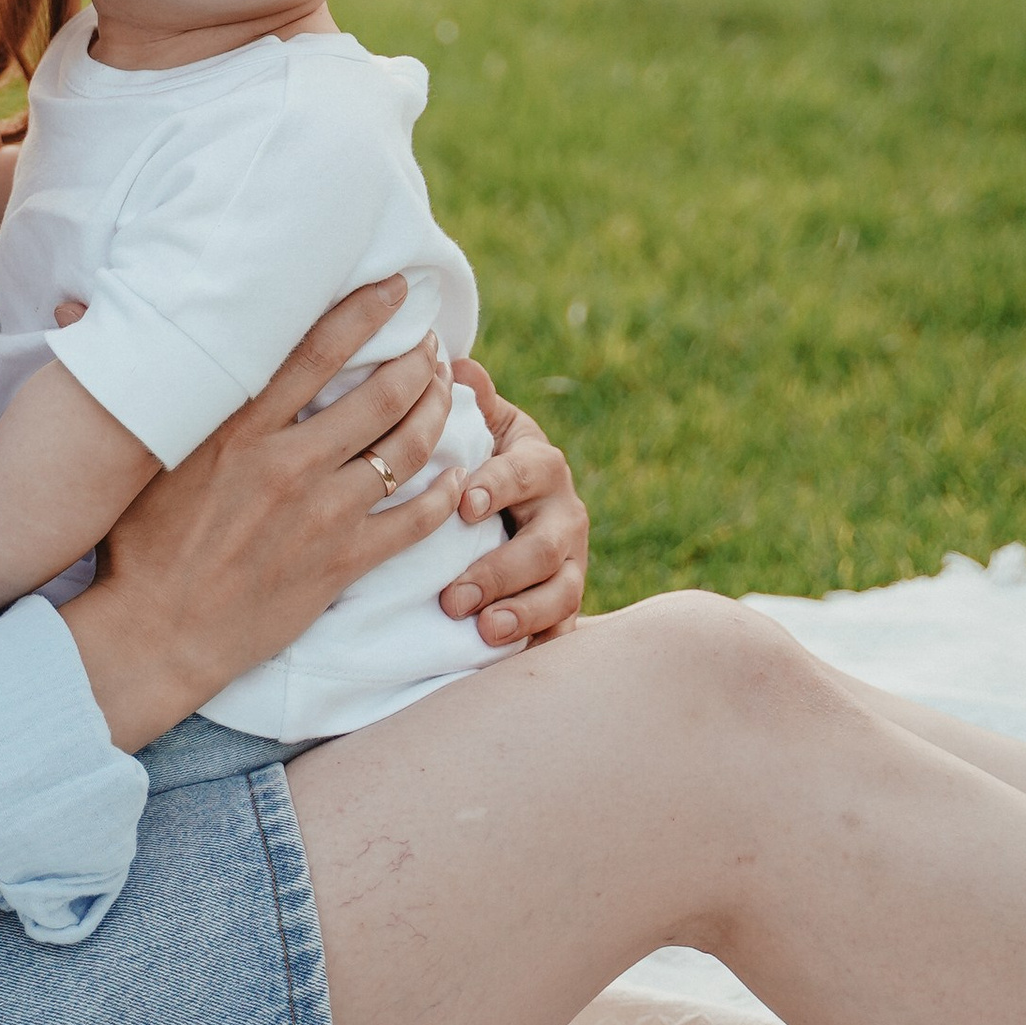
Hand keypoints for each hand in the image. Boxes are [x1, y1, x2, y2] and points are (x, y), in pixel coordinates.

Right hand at [62, 283, 456, 753]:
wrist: (155, 636)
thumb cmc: (134, 543)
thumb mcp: (127, 455)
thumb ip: (122, 377)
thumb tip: (71, 303)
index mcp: (237, 427)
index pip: (317, 349)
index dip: (366, 311)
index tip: (397, 286)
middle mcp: (287, 461)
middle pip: (379, 393)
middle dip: (417, 359)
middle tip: (431, 342)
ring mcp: (321, 514)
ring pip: (406, 449)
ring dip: (436, 414)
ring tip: (446, 393)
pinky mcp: (341, 564)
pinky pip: (415, 521)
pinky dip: (445, 493)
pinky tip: (457, 474)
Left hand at [435, 361, 588, 649]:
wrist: (520, 507)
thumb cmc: (485, 460)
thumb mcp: (482, 427)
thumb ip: (472, 402)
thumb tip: (454, 364)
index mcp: (539, 464)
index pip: (525, 471)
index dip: (497, 485)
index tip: (464, 503)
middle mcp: (565, 513)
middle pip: (544, 545)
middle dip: (499, 570)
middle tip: (453, 596)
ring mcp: (572, 563)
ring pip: (560, 592)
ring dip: (521, 613)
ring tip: (482, 632)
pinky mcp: (567, 604)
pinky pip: (564, 630)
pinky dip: (540, 644)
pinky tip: (509, 660)